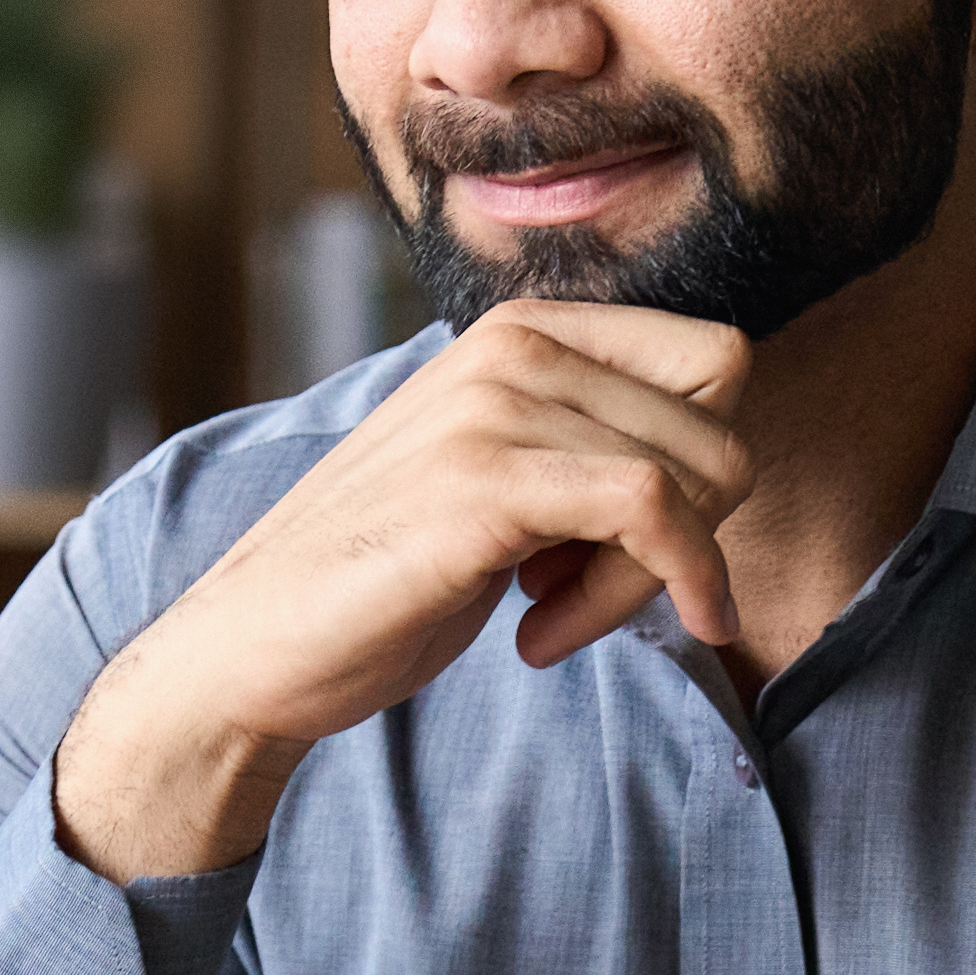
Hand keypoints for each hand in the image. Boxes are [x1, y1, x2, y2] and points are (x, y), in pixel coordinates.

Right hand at [54, 301, 752, 881]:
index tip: (629, 546)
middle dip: (693, 528)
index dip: (702, 468)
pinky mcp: (485, 480)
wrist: (253, 643)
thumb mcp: (502, 477)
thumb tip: (723, 462)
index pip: (715, 361)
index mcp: (522, 331)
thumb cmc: (384, 576)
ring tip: (551, 619)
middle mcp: (513, 344)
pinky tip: (547, 642)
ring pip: (691, 475)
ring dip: (648, 580)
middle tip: (591, 594)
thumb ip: (589, 444)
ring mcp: (495, 404)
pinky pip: (653, 512)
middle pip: (720, 419)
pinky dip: (650, 590)